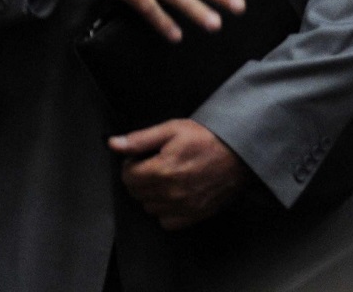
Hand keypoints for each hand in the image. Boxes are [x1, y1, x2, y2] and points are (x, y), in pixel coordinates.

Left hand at [110, 119, 248, 229]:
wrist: (238, 153)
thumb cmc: (205, 138)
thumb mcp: (170, 129)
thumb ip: (139, 140)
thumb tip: (114, 144)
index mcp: (163, 170)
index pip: (128, 177)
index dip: (129, 165)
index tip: (138, 159)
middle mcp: (172, 192)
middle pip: (136, 193)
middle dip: (138, 179)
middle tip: (150, 166)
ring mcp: (184, 206)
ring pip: (149, 208)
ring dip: (150, 195)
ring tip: (162, 179)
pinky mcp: (196, 215)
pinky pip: (167, 222)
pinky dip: (164, 211)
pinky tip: (171, 195)